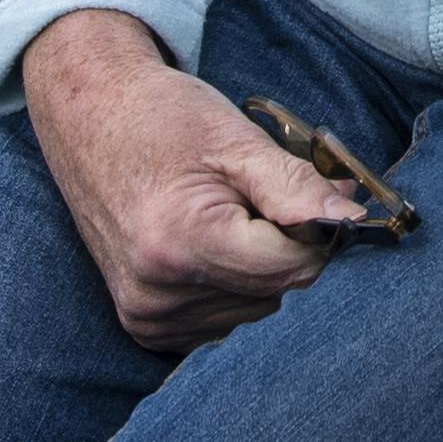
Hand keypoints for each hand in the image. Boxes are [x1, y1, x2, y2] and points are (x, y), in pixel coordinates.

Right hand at [18, 7, 363, 352]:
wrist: (88, 117)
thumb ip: (296, 186)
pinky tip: (209, 246)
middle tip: (263, 198)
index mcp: (183, 241)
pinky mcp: (143, 324)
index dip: (315, 232)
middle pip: (276, 291)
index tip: (306, 197)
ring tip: (229, 216)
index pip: (294, 268)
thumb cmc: (162, 117)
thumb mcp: (236, 138)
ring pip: (254, 310)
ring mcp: (147, 313)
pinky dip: (233, 288)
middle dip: (288, 248)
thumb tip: (354, 219)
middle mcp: (159, 290)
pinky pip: (223, 321)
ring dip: (260, 270)